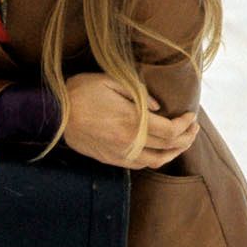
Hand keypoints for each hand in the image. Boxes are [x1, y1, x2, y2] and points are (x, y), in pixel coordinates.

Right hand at [63, 73, 197, 169]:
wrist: (54, 115)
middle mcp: (129, 142)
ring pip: (156, 161)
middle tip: (193, 128)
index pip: (170, 131)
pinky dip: (154, 159)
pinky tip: (158, 151)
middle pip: (168, 148)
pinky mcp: (110, 159)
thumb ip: (139, 93)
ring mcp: (119, 154)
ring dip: (173, 153)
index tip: (191, 116)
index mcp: (132, 121)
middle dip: (186, 138)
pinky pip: (139, 165)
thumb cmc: (80, 92)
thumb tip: (159, 107)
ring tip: (180, 142)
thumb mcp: (111, 80)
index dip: (186, 126)